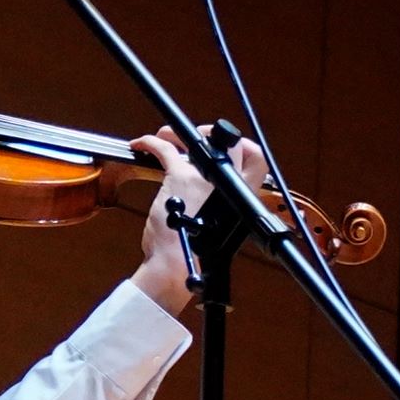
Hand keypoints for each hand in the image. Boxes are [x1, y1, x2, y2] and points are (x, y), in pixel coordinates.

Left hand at [133, 131, 284, 311]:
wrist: (178, 265)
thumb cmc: (195, 254)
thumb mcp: (221, 231)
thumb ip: (221, 211)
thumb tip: (210, 201)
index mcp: (241, 198)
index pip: (257, 159)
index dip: (244, 147)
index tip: (229, 148)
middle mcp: (228, 184)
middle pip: (230, 142)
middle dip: (210, 134)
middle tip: (195, 141)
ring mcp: (204, 178)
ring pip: (198, 139)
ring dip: (177, 134)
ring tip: (166, 137)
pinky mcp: (180, 177)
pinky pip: (166, 147)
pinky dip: (151, 142)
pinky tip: (142, 145)